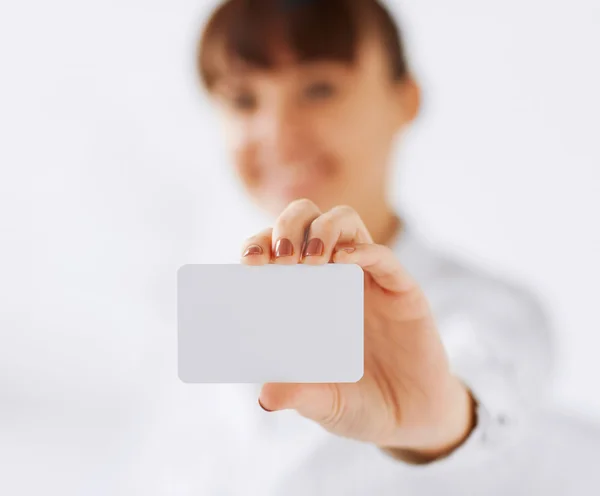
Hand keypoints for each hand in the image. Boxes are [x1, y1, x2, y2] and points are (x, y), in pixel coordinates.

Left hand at [240, 199, 475, 461]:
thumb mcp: (324, 403)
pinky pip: (383, 256)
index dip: (259, 245)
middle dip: (289, 226)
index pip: (275, 250)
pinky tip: (346, 262)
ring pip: (345, 221)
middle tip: (283, 258)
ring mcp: (368, 278)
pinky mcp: (401, 288)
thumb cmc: (360, 403)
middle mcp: (334, 277)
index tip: (250, 262)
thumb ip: (299, 395)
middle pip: (307, 221)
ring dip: (323, 229)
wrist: (411, 417)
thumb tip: (264, 397)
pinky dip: (363, 251)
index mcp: (305, 295)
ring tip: (310, 258)